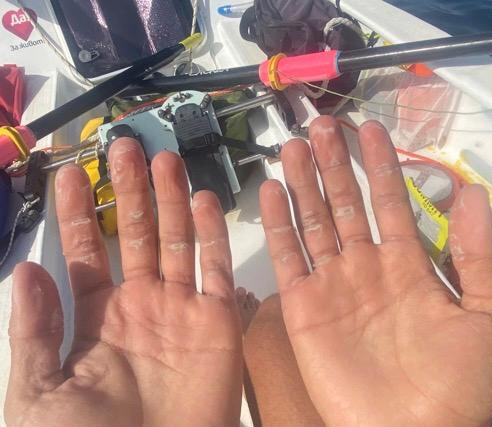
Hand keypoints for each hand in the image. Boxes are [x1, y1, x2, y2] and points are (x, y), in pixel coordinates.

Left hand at [5, 138, 242, 425]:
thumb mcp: (40, 391)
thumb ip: (36, 329)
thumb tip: (26, 269)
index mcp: (97, 318)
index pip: (86, 252)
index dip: (80, 213)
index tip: (73, 174)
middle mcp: (141, 304)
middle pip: (136, 235)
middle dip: (130, 192)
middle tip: (124, 148)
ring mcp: (182, 310)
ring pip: (177, 242)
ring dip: (171, 201)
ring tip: (164, 160)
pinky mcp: (218, 322)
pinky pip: (216, 271)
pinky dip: (213, 235)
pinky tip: (204, 201)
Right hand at [260, 116, 491, 426]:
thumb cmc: (457, 381)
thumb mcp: (488, 313)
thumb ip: (480, 253)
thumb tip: (471, 192)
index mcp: (405, 264)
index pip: (387, 199)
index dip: (378, 164)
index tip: (368, 129)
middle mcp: (364, 265)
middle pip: (344, 203)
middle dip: (333, 164)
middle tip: (321, 126)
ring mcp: (331, 283)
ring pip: (313, 221)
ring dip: (303, 183)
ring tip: (293, 147)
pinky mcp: (303, 305)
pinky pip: (288, 256)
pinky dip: (278, 224)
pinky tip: (271, 190)